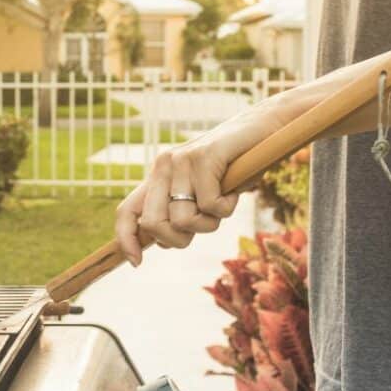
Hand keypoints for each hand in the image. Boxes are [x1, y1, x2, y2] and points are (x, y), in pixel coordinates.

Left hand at [115, 101, 290, 265]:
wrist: (263, 128)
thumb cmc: (233, 168)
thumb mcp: (200, 193)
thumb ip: (179, 212)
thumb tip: (161, 244)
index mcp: (158, 176)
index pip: (127, 211)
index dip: (126, 240)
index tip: (136, 262)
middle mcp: (164, 166)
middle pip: (154, 224)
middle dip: (179, 239)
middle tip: (204, 223)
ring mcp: (183, 160)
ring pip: (185, 220)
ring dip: (210, 223)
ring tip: (223, 201)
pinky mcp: (205, 156)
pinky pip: (211, 206)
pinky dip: (228, 207)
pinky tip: (234, 190)